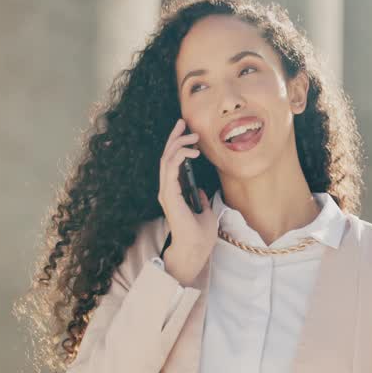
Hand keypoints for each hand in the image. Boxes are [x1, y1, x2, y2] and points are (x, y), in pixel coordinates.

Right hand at [157, 119, 216, 284]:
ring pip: (166, 159)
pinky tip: (192, 151)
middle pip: (166, 157)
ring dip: (178, 144)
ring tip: (192, 135)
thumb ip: (200, 199)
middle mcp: (167, 190)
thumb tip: (200, 190)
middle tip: (183, 122)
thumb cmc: (199, 236)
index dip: (178, 145)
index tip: (187, 132)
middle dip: (174, 138)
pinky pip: (170, 170)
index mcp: (174, 192)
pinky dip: (180, 157)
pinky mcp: (169, 196)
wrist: (195, 250)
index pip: (172, 163)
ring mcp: (166, 192)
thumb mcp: (205, 211)